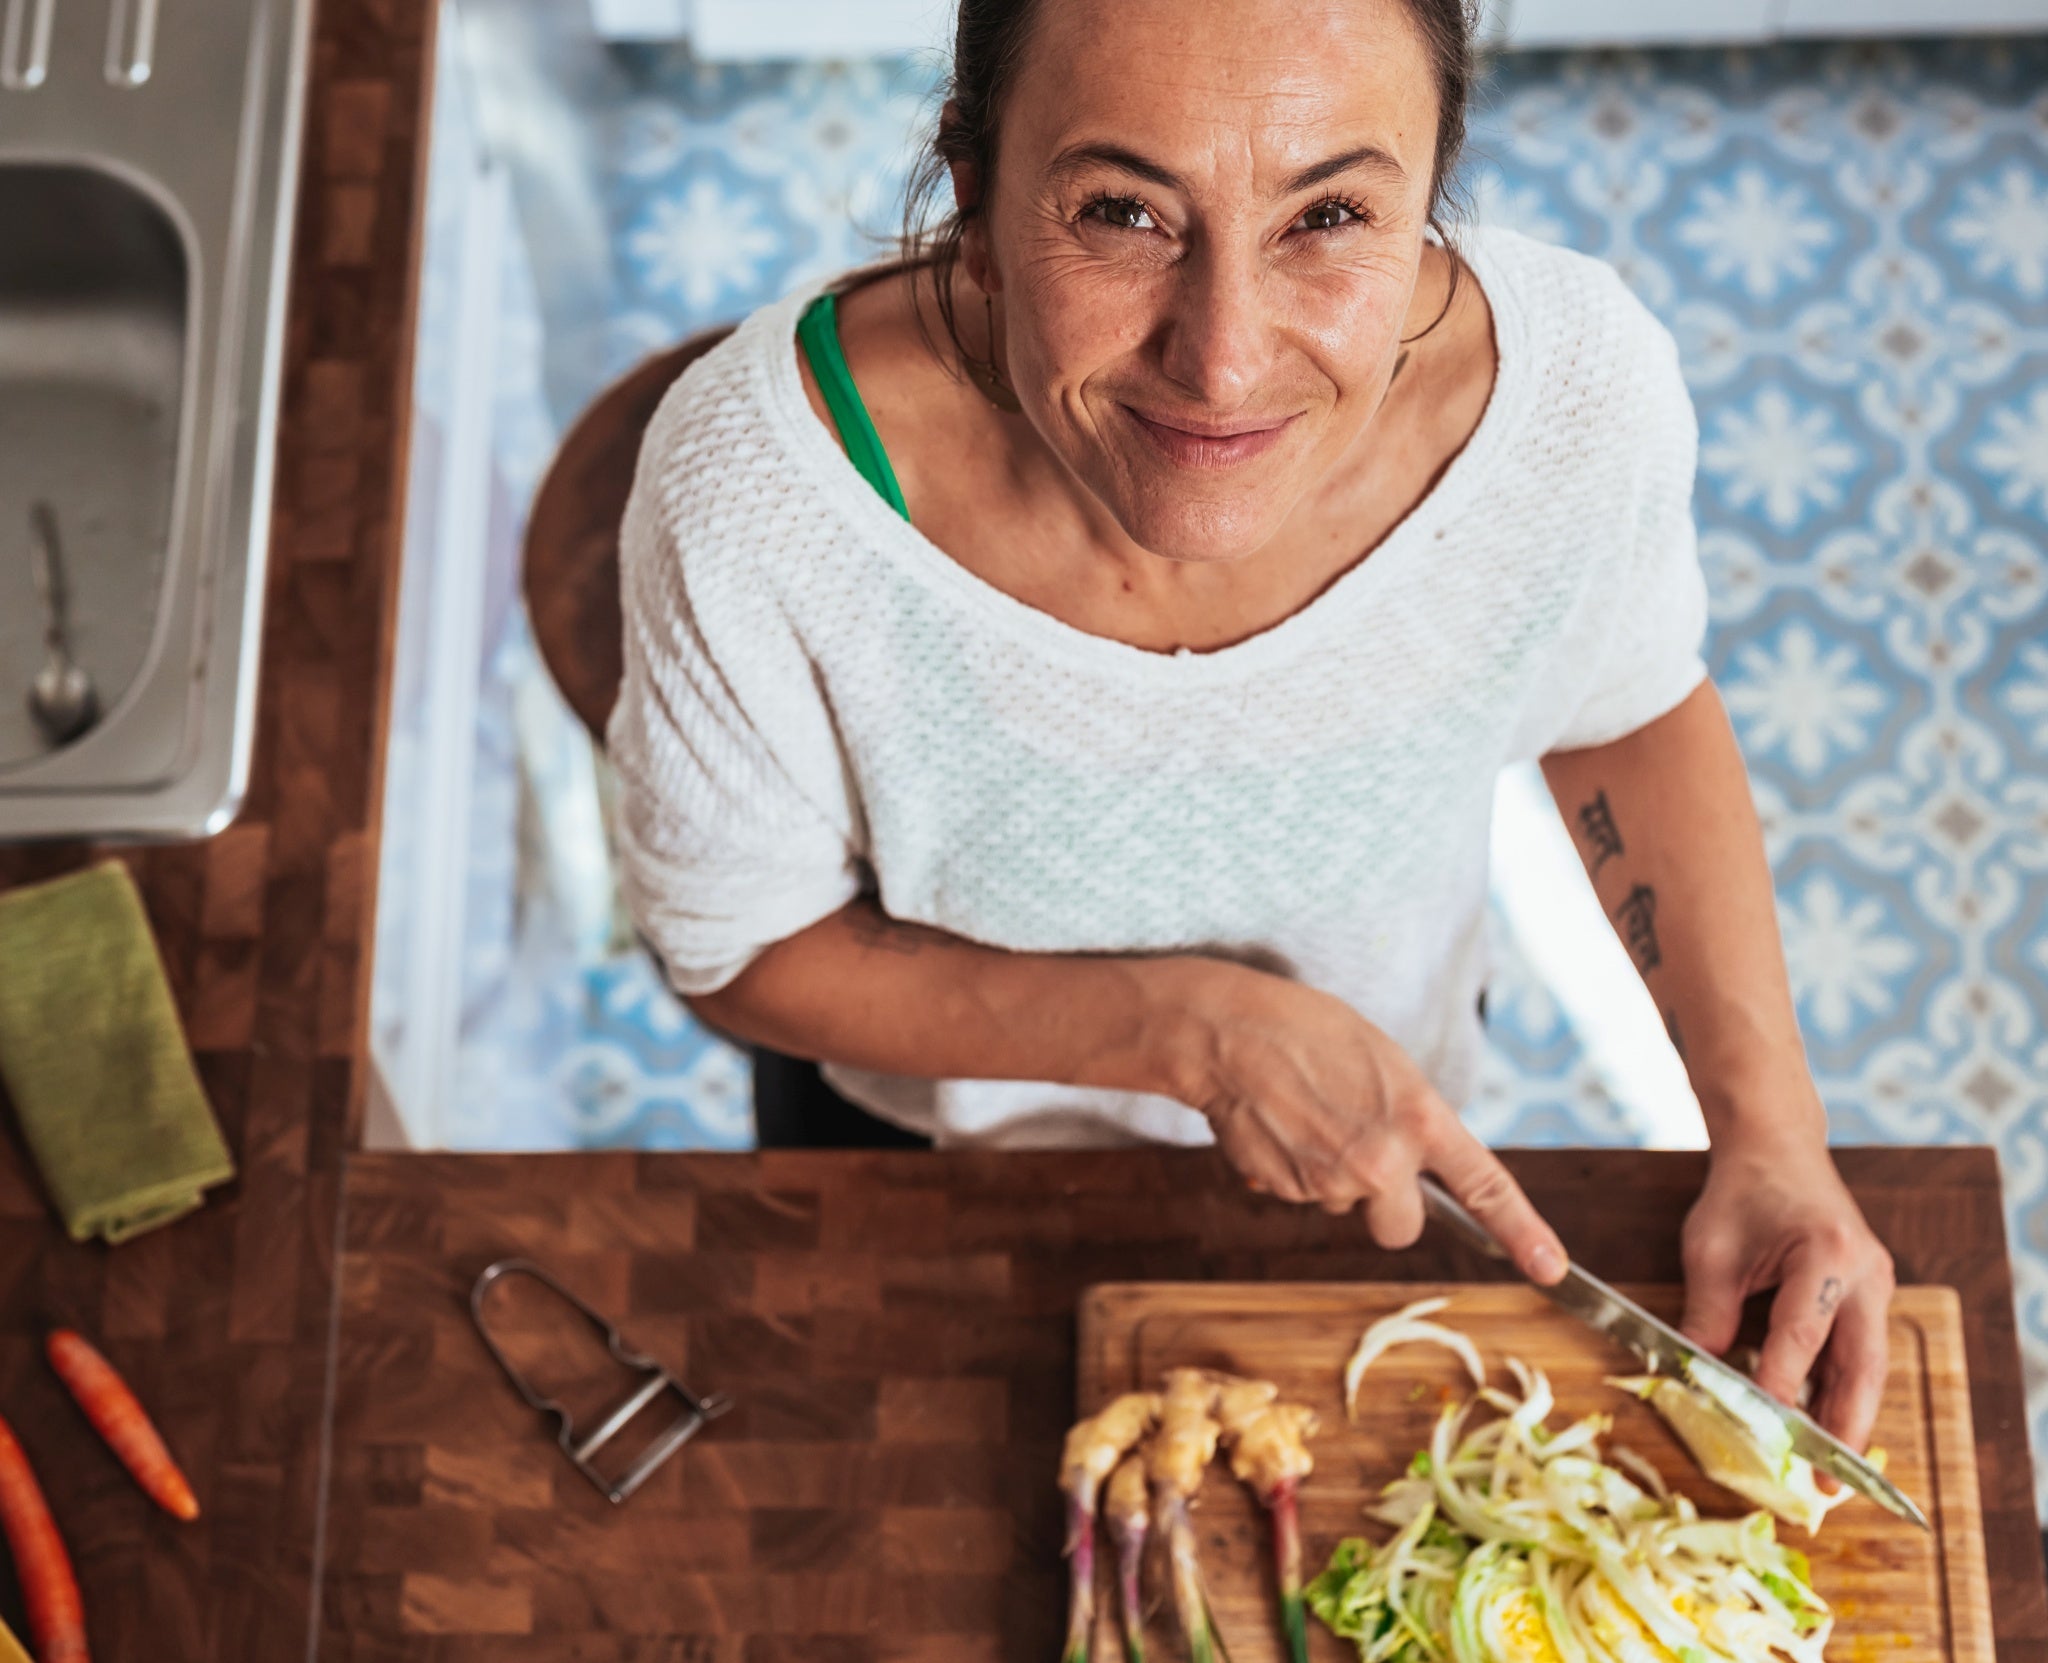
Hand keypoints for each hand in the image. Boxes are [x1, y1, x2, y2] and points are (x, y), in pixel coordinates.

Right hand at [1165, 961, 1565, 1283]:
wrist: (1227, 1034)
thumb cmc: (1306, 1028)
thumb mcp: (1384, 1062)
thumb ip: (1411, 1117)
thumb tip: (1412, 1162)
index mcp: (1420, 1118)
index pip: (1485, 1187)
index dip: (1523, 1233)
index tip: (1551, 1270)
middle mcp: (1383, 1161)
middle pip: (1401, 1228)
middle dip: (1386, 1205)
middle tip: (1360, 1152)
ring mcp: (1333, 1182)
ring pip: (1345, 1206)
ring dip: (1331, 1176)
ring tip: (1307, 1115)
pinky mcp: (1287, 1191)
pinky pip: (1303, 1195)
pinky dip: (1293, 1169)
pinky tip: (1279, 1124)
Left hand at [1679, 1136, 1894, 1452]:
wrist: (1777, 1146)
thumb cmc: (1741, 1191)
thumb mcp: (1710, 1249)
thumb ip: (1707, 1313)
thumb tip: (1694, 1375)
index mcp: (1827, 1253)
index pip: (1802, 1334)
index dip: (1780, 1384)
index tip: (1763, 1430)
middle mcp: (1866, 1273)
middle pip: (1861, 1366)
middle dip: (1843, 1428)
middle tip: (1824, 1485)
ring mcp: (1875, 1285)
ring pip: (1867, 1367)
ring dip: (1846, 1417)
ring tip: (1825, 1471)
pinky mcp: (1868, 1295)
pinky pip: (1857, 1352)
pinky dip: (1839, 1390)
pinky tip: (1818, 1424)